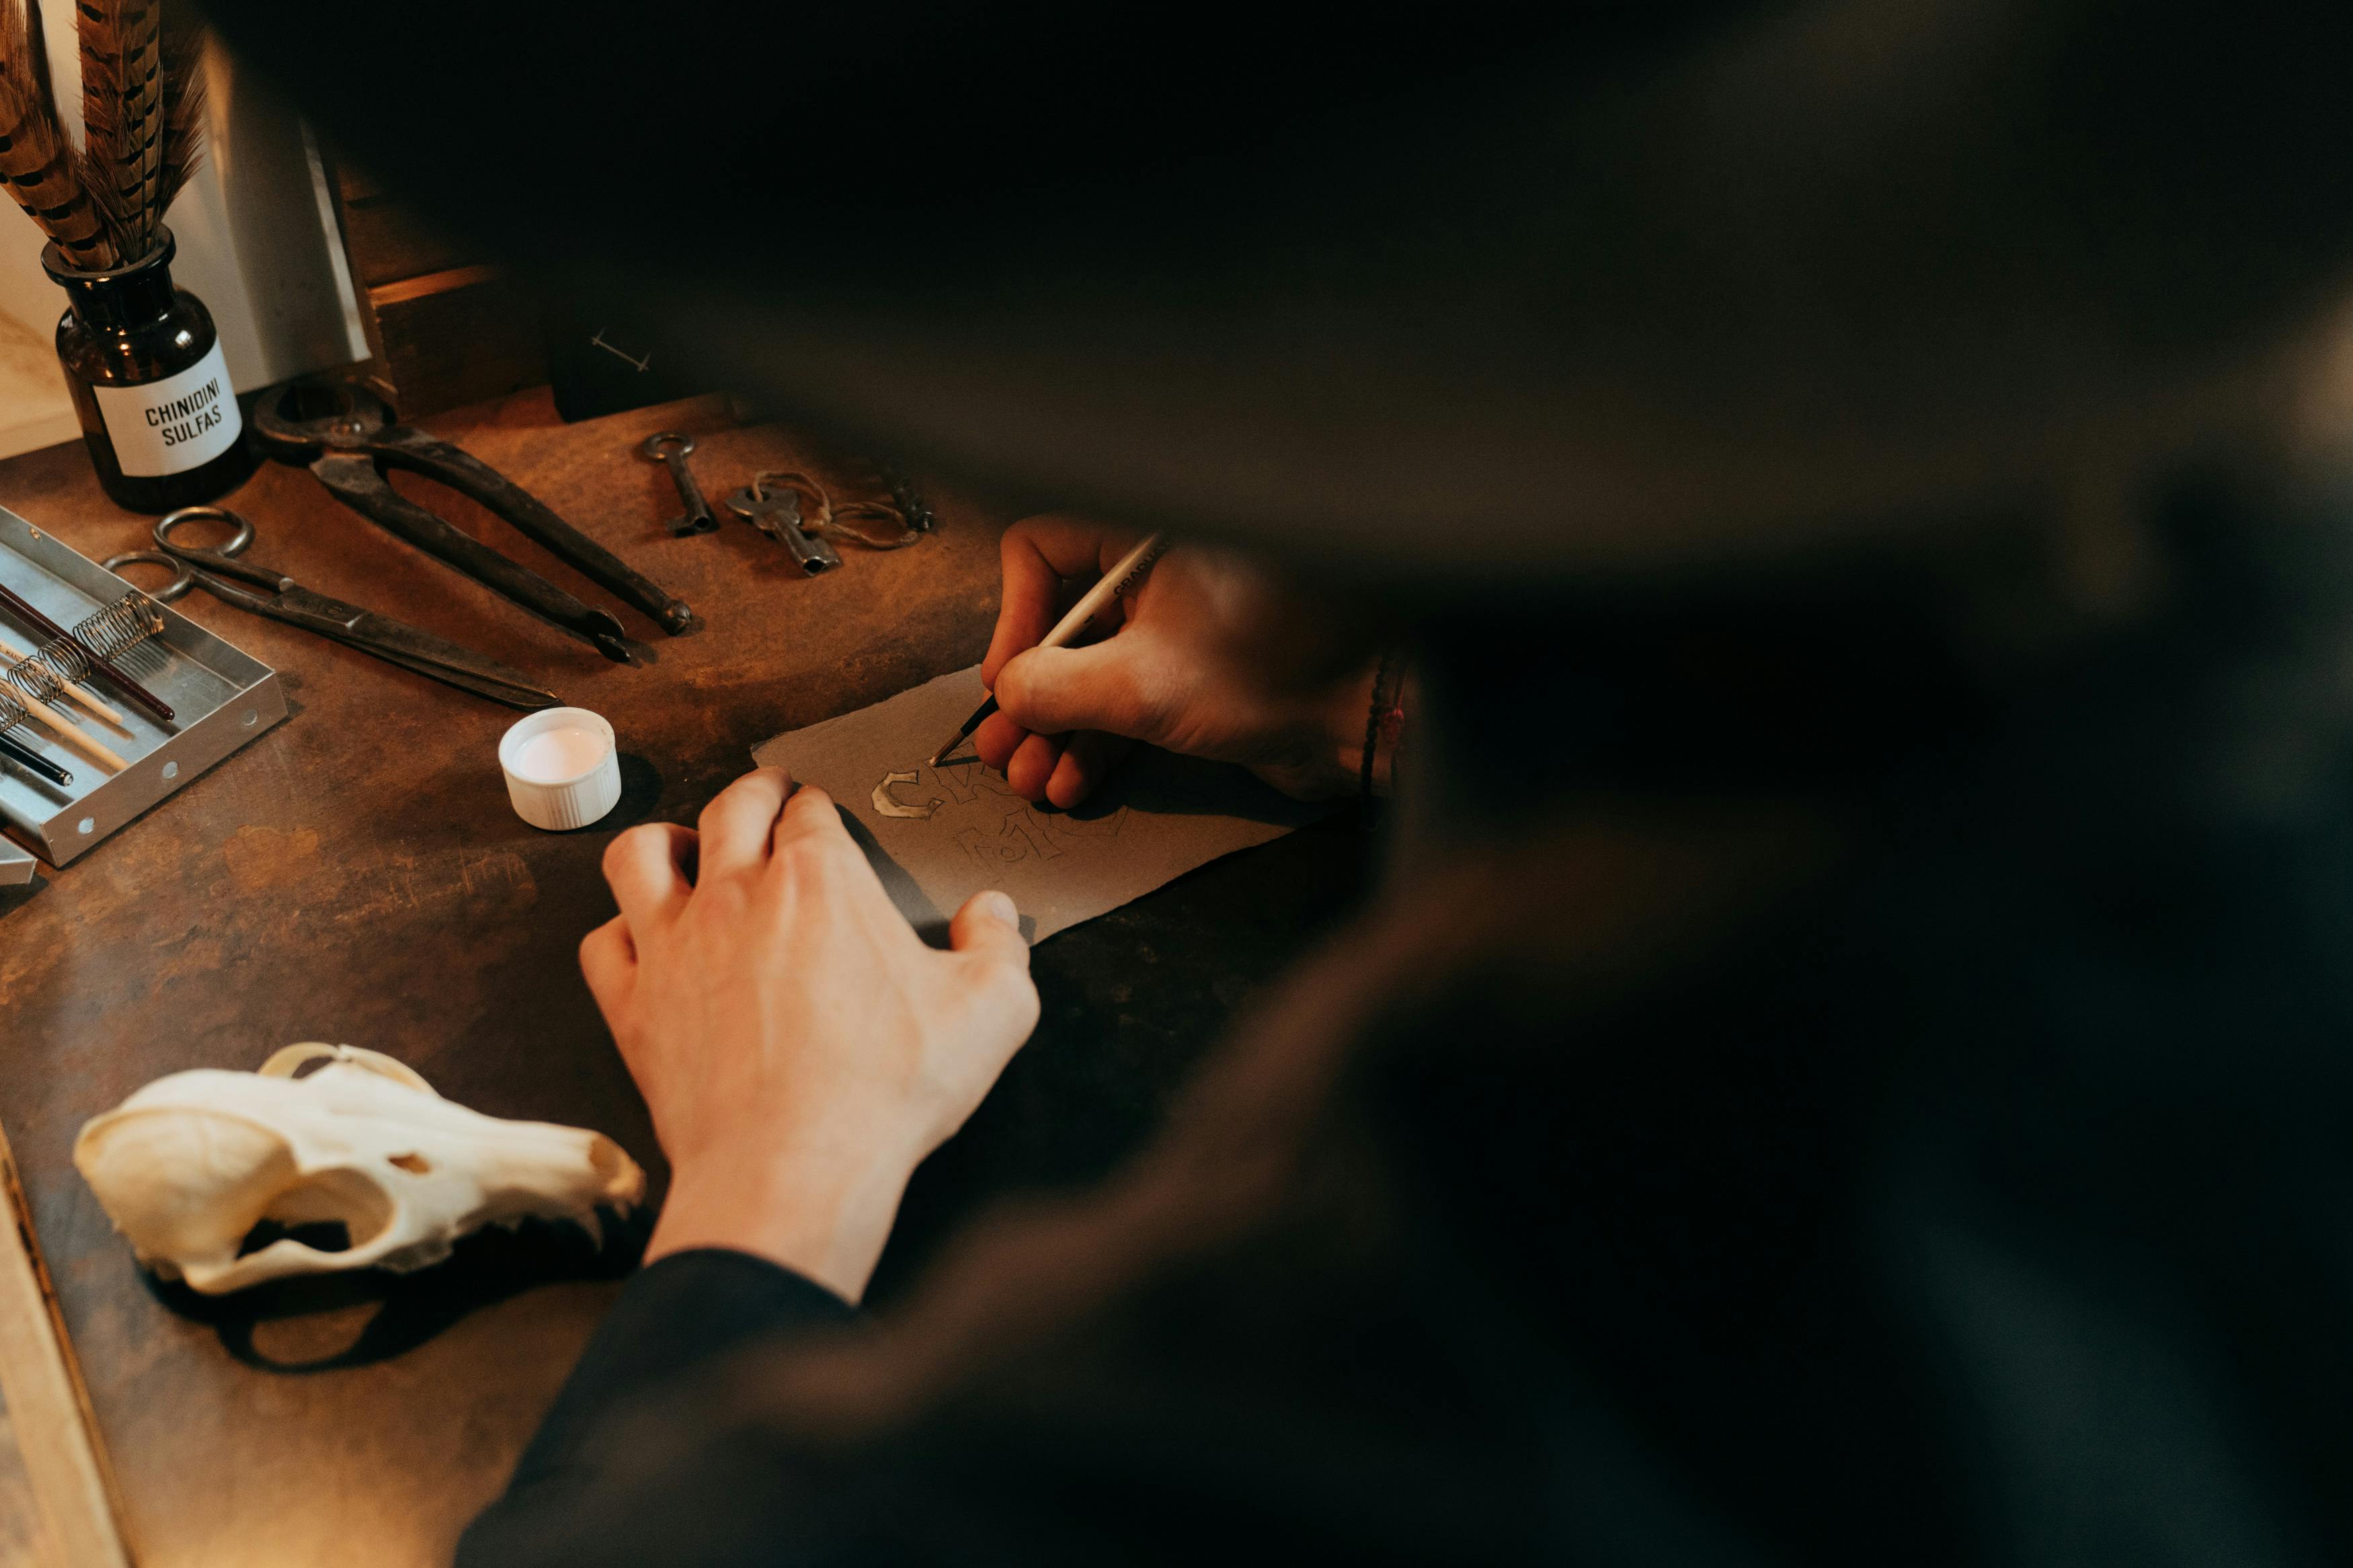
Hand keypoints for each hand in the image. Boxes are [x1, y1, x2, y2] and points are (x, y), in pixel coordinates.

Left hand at [579, 768, 1038, 1301]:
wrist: (792, 1171)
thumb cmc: (885, 1092)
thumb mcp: (992, 1011)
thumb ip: (1000, 946)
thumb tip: (994, 912)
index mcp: (822, 880)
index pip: (812, 810)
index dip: (820, 807)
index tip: (824, 816)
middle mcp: (737, 894)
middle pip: (730, 809)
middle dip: (753, 793)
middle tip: (765, 796)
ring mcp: (674, 947)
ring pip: (640, 855)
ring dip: (664, 842)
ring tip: (684, 849)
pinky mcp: (634, 1006)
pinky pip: (602, 943)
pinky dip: (619, 932)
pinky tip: (640, 943)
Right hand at [975, 514, 1379, 807]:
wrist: (1349, 722)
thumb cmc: (1269, 677)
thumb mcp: (1139, 685)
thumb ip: (1055, 687)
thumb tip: (1007, 696)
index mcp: (1143, 543)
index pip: (1043, 549)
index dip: (1014, 614)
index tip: (1009, 676)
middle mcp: (1155, 578)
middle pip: (1059, 625)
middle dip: (1029, 695)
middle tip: (1001, 747)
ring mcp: (1172, 631)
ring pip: (1088, 675)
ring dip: (1056, 731)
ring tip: (1031, 780)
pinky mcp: (1189, 681)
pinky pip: (1121, 705)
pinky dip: (1095, 744)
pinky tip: (1073, 784)